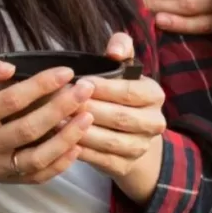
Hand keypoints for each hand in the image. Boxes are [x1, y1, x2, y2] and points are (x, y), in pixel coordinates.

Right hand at [0, 52, 98, 185]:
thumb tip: (9, 68)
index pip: (10, 101)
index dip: (40, 85)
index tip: (66, 72)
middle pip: (27, 130)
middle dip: (60, 108)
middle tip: (85, 91)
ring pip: (36, 159)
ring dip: (66, 138)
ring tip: (88, 117)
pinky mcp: (6, 180)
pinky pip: (38, 176)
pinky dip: (61, 163)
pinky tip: (77, 144)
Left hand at [76, 37, 166, 203]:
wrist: (128, 132)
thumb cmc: (118, 92)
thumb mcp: (122, 65)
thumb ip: (121, 46)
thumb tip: (115, 51)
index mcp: (155, 95)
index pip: (130, 91)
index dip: (103, 87)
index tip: (78, 81)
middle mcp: (154, 123)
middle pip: (119, 118)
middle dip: (88, 109)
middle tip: (61, 101)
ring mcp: (141, 147)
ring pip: (109, 141)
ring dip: (81, 131)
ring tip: (56, 120)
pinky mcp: (125, 166)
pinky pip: (100, 160)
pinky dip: (80, 151)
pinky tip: (60, 140)